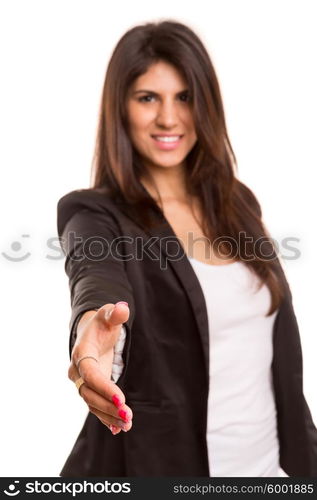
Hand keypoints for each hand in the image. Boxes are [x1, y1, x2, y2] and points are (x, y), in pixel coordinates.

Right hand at [68, 302, 132, 434]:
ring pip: (91, 403)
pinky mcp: (90, 388)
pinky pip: (95, 406)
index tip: (122, 398)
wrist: (93, 331)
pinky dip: (105, 418)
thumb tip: (122, 309)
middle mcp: (78, 370)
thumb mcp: (108, 314)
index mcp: (81, 353)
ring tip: (127, 425)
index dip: (104, 387)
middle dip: (107, 406)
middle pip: (89, 393)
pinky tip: (118, 429)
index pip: (90, 374)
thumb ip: (115, 314)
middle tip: (128, 416)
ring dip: (108, 416)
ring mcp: (83, 381)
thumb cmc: (102, 322)